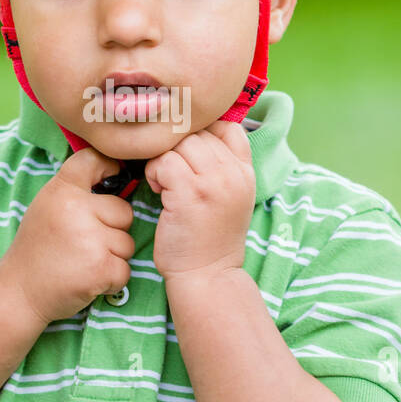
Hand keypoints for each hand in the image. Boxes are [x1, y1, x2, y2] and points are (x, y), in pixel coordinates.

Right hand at [3, 147, 135, 323]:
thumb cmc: (38, 248)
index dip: (109, 167)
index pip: (94, 159)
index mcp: (61, 190)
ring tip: (82, 261)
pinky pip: (125, 269)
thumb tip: (115, 171)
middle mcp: (76, 209)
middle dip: (113, 229)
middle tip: (84, 243)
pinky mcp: (101, 268)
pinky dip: (111, 278)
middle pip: (124, 211)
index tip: (110, 177)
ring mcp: (90, 239)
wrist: (19, 292)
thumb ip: (75, 190)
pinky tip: (87, 278)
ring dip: (112, 256)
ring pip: (127, 243)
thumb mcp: (47, 206)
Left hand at [144, 120, 255, 281]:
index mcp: (245, 172)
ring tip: (165, 183)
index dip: (202, 133)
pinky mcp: (189, 193)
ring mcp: (213, 182)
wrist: (208, 275)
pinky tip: (159, 191)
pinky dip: (155, 173)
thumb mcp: (231, 197)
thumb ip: (223, 165)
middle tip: (171, 174)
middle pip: (198, 132)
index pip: (227, 126)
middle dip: (177, 148)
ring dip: (164, 159)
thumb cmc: (210, 237)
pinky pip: (164, 161)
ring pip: (179, 144)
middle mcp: (233, 174)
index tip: (188, 156)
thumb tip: (196, 133)